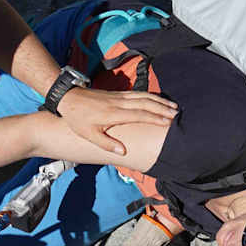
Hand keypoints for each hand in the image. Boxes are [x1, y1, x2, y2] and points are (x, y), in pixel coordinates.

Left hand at [56, 87, 176, 154]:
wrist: (69, 98)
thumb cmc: (77, 119)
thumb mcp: (88, 135)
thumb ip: (106, 143)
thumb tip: (123, 152)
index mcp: (113, 114)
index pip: (139, 114)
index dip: (154, 117)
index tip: (168, 122)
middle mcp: (119, 103)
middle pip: (145, 103)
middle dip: (162, 108)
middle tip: (177, 114)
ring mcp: (119, 97)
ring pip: (143, 97)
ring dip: (159, 101)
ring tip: (173, 107)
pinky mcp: (118, 94)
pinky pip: (138, 94)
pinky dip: (151, 96)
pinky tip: (158, 100)